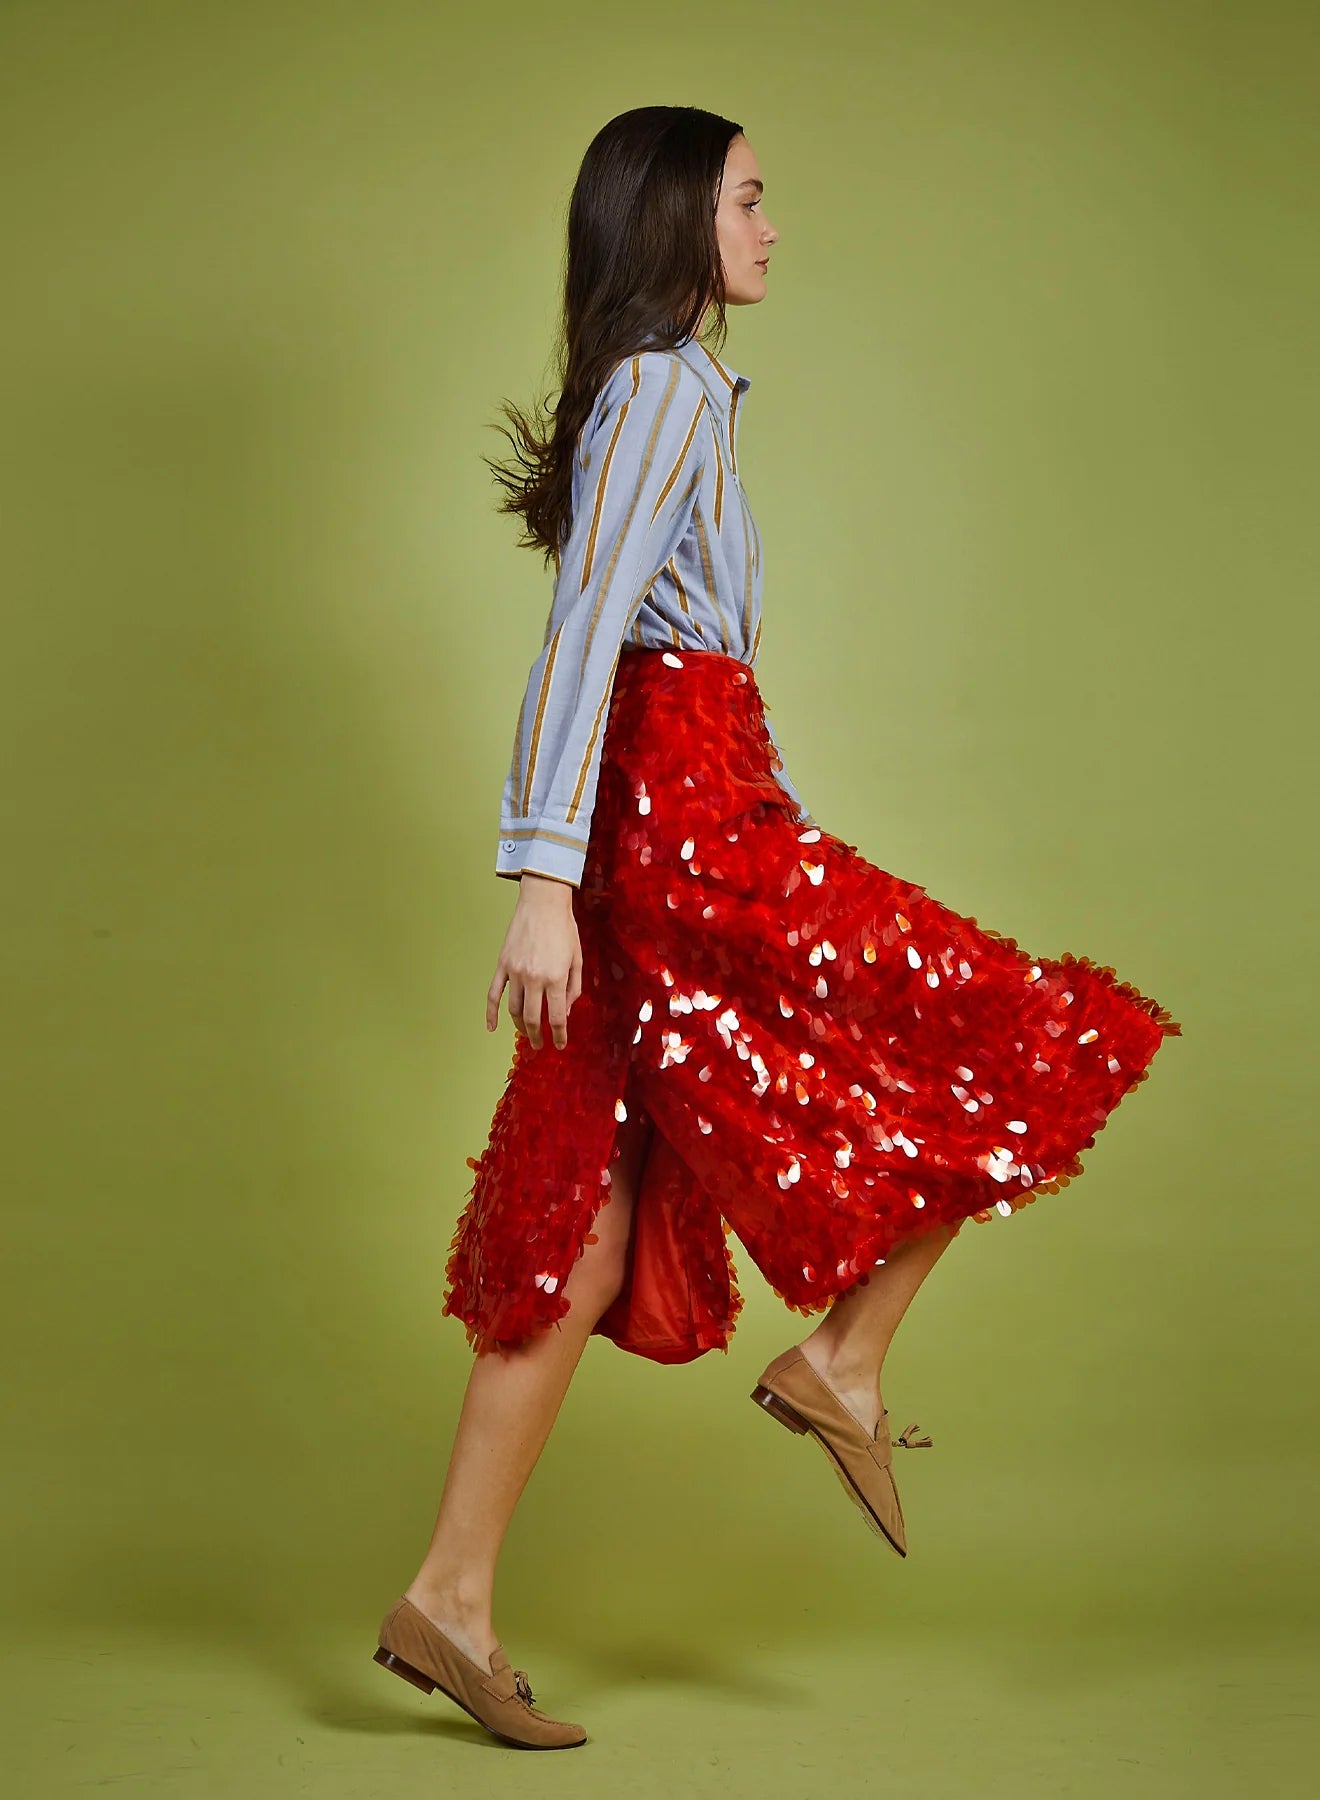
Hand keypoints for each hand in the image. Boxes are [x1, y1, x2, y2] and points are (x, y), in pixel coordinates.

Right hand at [485, 872, 582, 1049]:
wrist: (543, 903)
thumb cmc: (564, 929)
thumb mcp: (577, 959)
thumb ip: (573, 989)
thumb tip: (564, 1013)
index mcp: (555, 978)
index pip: (556, 1017)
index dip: (559, 1035)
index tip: (561, 1044)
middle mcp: (534, 978)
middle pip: (532, 1018)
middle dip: (537, 1036)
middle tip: (540, 1045)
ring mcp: (515, 972)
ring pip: (513, 1009)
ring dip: (519, 1026)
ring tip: (526, 1033)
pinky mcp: (503, 965)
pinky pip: (493, 994)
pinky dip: (491, 1013)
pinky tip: (492, 1027)